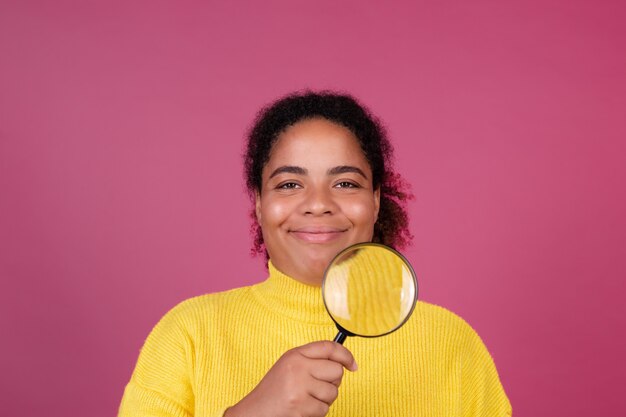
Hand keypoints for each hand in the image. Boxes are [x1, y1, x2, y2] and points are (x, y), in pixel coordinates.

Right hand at [224, 341, 357, 416]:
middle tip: (318, 389)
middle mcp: (297, 366)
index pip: (328, 347)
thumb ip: (311, 361)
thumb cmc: (274, 392)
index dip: (345, 355)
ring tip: (305, 400)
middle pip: (336, 371)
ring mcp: (299, 385)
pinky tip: (302, 410)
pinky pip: (324, 409)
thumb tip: (343, 364)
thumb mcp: (289, 367)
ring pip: (332, 392)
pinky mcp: (300, 405)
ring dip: (323, 400)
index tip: (353, 365)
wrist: (254, 412)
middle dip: (332, 383)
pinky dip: (316, 413)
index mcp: (295, 355)